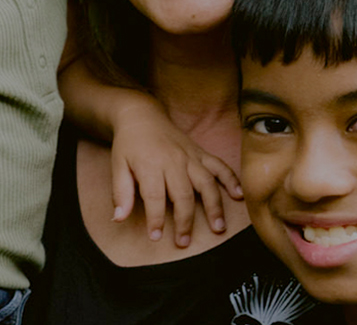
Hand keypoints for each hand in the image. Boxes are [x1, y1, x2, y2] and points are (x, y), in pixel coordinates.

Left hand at [109, 101, 240, 246]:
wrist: (141, 115)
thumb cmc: (128, 144)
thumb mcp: (117, 165)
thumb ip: (120, 192)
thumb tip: (118, 218)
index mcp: (150, 164)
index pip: (154, 196)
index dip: (155, 218)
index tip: (156, 237)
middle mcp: (173, 160)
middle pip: (183, 194)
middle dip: (184, 221)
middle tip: (183, 242)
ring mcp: (190, 156)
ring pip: (206, 183)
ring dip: (214, 206)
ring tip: (218, 228)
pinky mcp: (200, 153)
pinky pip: (219, 166)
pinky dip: (232, 180)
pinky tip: (239, 196)